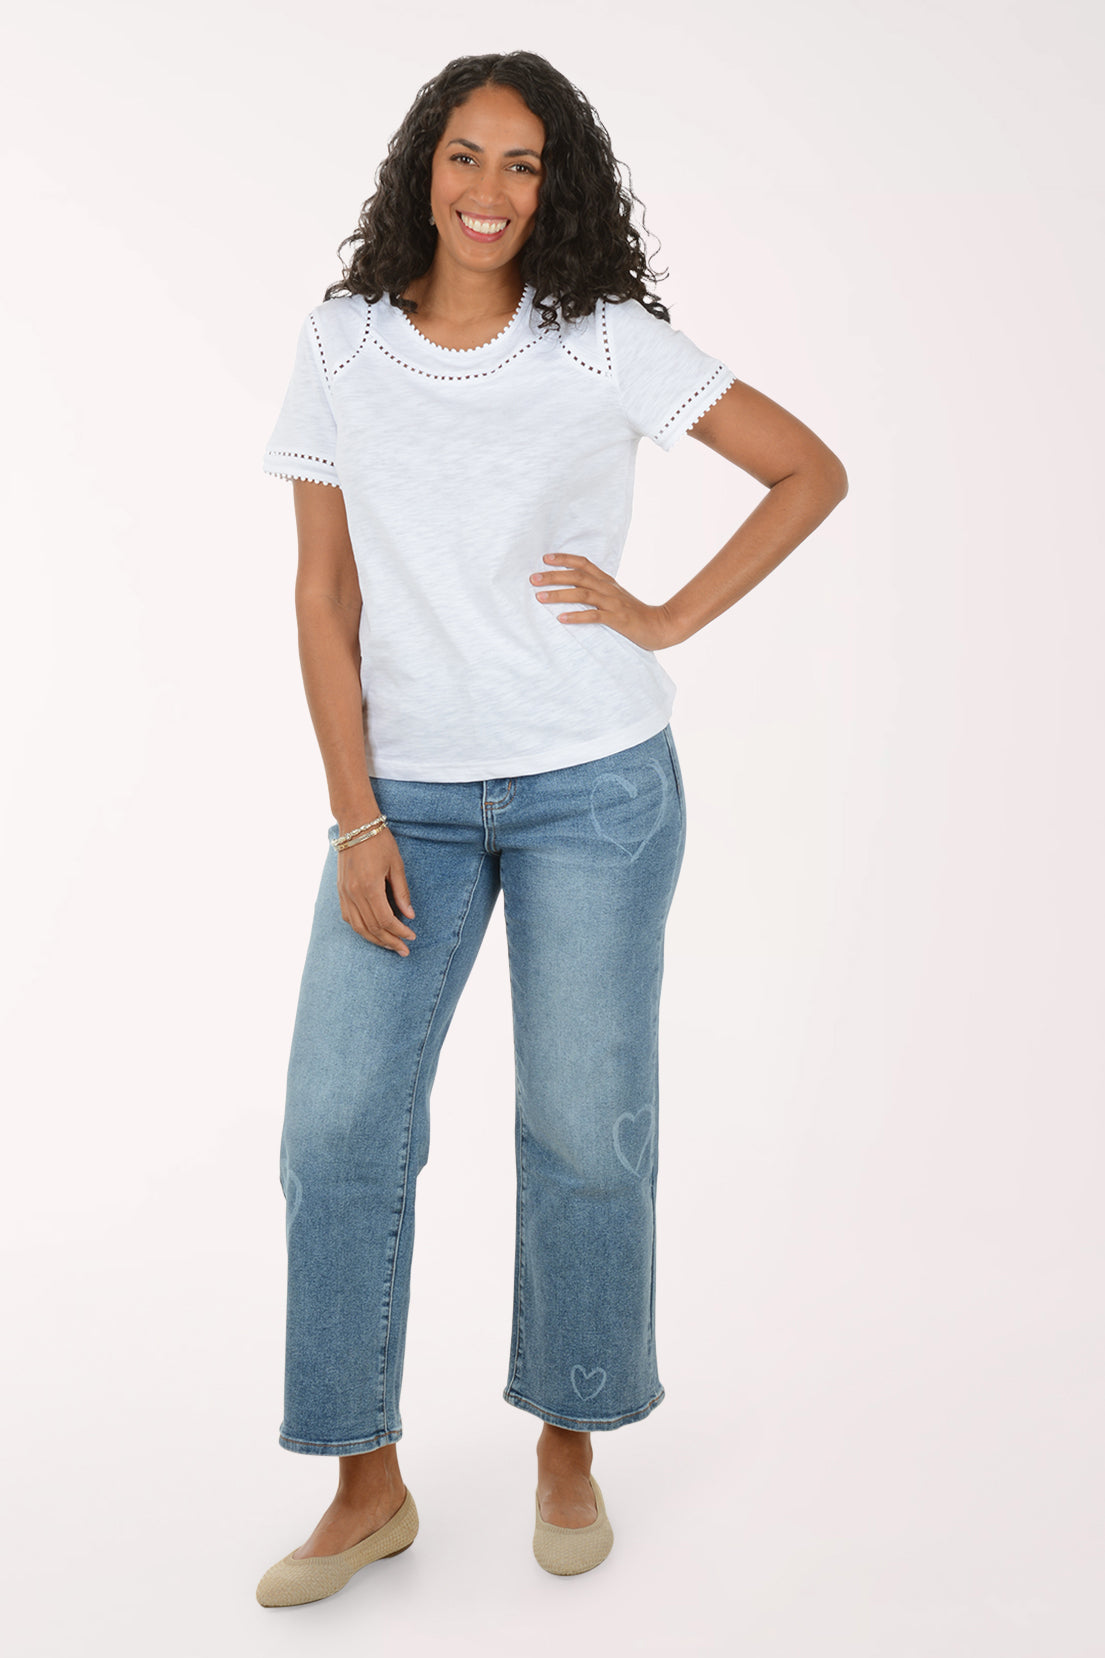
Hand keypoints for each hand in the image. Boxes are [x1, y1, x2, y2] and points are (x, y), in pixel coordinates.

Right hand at [336, 829, 416, 956]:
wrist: (355, 825)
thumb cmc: (379, 841)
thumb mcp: (396, 865)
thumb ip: (401, 892)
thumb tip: (409, 915)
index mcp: (369, 887)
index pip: (386, 920)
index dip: (399, 932)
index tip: (412, 937)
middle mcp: (354, 893)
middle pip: (372, 927)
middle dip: (389, 941)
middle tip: (404, 950)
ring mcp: (344, 893)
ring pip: (358, 926)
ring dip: (375, 939)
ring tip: (390, 946)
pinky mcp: (340, 890)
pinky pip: (348, 917)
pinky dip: (360, 929)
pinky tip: (371, 932)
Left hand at [530, 553, 676, 650]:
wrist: (660, 625)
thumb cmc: (634, 614)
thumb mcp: (615, 597)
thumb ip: (597, 591)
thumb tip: (573, 589)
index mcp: (607, 582)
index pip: (584, 564)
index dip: (564, 559)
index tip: (545, 558)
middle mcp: (608, 588)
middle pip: (577, 577)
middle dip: (553, 576)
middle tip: (533, 578)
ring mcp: (613, 603)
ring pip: (582, 594)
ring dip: (559, 595)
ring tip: (540, 597)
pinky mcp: (617, 619)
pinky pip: (594, 616)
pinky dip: (577, 616)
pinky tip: (561, 619)